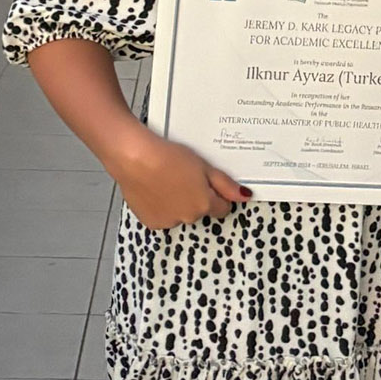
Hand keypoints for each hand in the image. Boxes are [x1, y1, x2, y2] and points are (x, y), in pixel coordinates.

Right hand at [107, 129, 248, 229]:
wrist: (135, 159)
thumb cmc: (170, 157)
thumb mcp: (204, 166)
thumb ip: (225, 184)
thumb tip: (244, 196)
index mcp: (204, 204)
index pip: (221, 208)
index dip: (217, 195)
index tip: (209, 183)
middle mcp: (187, 218)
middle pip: (200, 211)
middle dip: (196, 198)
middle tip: (185, 176)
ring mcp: (167, 222)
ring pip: (180, 214)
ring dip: (178, 203)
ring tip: (167, 181)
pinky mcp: (150, 222)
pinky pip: (163, 217)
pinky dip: (162, 207)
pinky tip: (156, 189)